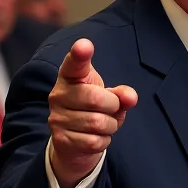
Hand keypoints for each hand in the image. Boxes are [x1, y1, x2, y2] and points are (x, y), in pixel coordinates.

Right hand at [48, 39, 137, 187]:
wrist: (75, 141)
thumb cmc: (93, 110)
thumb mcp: (110, 97)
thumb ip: (122, 94)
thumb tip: (130, 97)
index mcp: (71, 77)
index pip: (74, 64)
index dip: (80, 54)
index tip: (85, 45)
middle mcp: (59, 95)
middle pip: (96, 98)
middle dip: (113, 106)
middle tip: (110, 109)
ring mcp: (57, 118)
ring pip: (98, 122)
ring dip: (110, 125)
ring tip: (104, 123)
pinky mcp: (61, 139)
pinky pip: (95, 141)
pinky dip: (103, 140)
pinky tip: (96, 136)